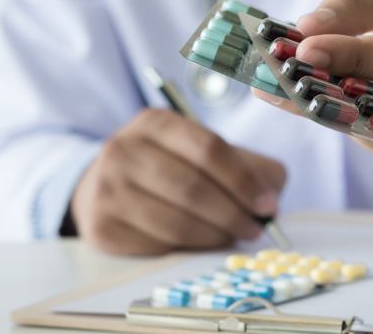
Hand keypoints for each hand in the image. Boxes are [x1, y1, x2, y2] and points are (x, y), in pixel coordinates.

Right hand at [71, 108, 285, 255]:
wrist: (105, 185)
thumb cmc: (169, 167)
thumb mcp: (204, 152)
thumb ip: (247, 167)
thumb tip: (271, 199)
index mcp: (155, 122)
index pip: (208, 148)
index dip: (243, 180)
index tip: (267, 204)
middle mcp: (122, 150)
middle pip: (192, 188)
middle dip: (233, 213)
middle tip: (255, 229)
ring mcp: (106, 190)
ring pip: (176, 223)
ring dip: (215, 236)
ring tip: (233, 236)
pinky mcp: (101, 228)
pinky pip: (157, 246)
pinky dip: (188, 249)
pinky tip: (200, 242)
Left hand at [253, 0, 372, 168]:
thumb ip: (357, 4)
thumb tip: (306, 28)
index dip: (354, 56)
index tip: (305, 48)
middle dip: (324, 91)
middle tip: (274, 73)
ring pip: (362, 127)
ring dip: (312, 106)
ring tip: (270, 84)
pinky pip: (356, 133)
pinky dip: (322, 113)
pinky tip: (294, 95)